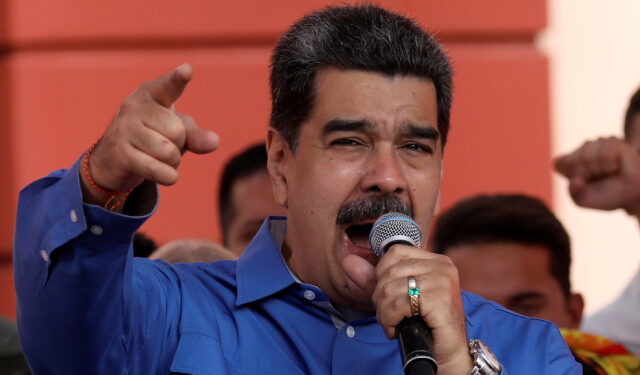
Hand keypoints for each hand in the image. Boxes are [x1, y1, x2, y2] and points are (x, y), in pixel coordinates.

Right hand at [82, 64, 219, 203]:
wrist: (114, 157)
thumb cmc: (153, 136)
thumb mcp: (178, 132)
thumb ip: (196, 135)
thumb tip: (214, 142)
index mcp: (152, 93)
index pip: (168, 86)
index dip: (178, 79)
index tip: (187, 70)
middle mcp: (134, 106)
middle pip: (177, 132)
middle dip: (177, 145)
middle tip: (161, 142)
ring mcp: (124, 128)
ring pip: (168, 152)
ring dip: (172, 162)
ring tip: (157, 156)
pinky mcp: (120, 153)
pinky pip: (157, 169)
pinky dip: (168, 176)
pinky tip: (163, 173)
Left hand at [348, 245, 471, 374]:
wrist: (448, 352)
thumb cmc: (425, 324)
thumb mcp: (398, 297)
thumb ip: (374, 279)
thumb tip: (348, 261)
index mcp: (436, 260)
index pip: (395, 252)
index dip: (381, 274)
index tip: (387, 295)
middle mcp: (442, 266)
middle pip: (390, 272)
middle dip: (380, 298)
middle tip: (388, 316)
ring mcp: (443, 281)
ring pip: (390, 289)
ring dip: (384, 312)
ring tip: (392, 323)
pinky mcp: (440, 299)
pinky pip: (399, 304)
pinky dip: (390, 319)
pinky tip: (396, 329)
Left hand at [554, 136, 639, 215]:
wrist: (629, 197)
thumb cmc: (604, 196)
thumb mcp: (582, 200)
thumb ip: (573, 193)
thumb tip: (576, 180)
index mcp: (568, 162)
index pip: (559, 163)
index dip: (570, 175)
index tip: (582, 181)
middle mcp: (581, 150)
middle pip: (574, 161)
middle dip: (586, 174)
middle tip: (598, 178)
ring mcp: (597, 143)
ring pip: (587, 156)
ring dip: (598, 170)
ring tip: (607, 172)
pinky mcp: (613, 141)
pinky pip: (605, 153)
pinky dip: (609, 165)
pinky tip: (615, 167)